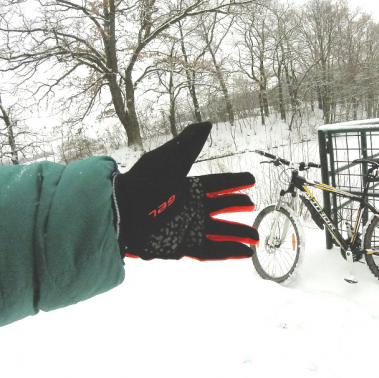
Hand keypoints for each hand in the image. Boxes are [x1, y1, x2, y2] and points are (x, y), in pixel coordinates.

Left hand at [113, 122, 258, 260]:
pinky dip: (228, 252)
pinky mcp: (182, 247)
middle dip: (237, 206)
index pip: (217, 184)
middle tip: (253, 206)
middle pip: (221, 207)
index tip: (251, 180)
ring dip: (238, 234)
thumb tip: (207, 124)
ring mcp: (187, 228)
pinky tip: (243, 253)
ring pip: (219, 231)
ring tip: (255, 238)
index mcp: (187, 187)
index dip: (234, 183)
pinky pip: (210, 250)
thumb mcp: (168, 159)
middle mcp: (190, 207)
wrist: (122, 212)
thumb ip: (188, 144)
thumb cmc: (143, 183)